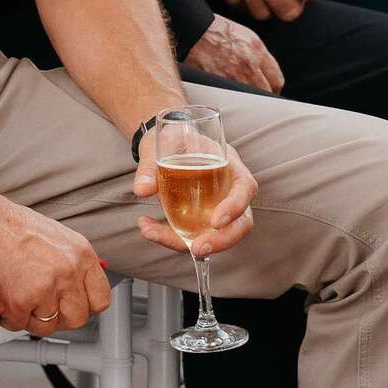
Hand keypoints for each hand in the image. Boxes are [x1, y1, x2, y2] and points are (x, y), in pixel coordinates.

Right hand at [0, 193, 111, 332]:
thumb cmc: (10, 225)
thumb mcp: (55, 237)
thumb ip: (73, 265)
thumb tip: (82, 291)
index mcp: (80, 253)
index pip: (100, 299)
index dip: (84, 305)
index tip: (72, 304)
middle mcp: (66, 271)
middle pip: (76, 318)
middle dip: (57, 315)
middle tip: (40, 302)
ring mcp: (43, 288)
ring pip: (46, 326)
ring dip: (30, 316)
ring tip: (17, 291)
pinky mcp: (19, 302)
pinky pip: (18, 325)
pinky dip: (8, 314)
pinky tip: (2, 292)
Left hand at [133, 138, 256, 257]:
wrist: (167, 142)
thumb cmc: (174, 139)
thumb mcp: (163, 143)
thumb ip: (151, 165)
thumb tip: (142, 190)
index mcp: (230, 164)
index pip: (245, 188)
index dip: (235, 207)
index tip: (216, 222)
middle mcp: (230, 190)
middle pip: (241, 222)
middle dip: (221, 241)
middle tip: (196, 248)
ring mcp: (219, 207)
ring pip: (216, 235)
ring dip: (187, 242)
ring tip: (153, 233)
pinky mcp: (201, 218)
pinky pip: (192, 233)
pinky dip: (170, 236)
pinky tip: (147, 227)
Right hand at [184, 16, 283, 93]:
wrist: (195, 30)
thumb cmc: (219, 32)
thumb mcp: (248, 37)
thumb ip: (262, 56)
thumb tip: (269, 74)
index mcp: (258, 51)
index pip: (277, 81)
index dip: (274, 88)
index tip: (270, 89)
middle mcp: (248, 65)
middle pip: (266, 92)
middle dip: (263, 95)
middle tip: (257, 95)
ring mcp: (233, 75)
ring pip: (250, 98)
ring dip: (248, 99)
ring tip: (242, 95)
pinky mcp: (217, 82)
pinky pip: (231, 98)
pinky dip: (232, 98)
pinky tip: (229, 94)